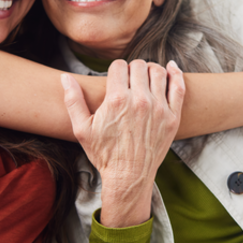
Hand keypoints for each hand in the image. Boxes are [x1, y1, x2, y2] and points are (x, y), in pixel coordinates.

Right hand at [61, 59, 184, 227]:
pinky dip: (176, 73)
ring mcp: (159, 108)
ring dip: (150, 69)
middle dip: (132, 68)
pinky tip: (171, 67)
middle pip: (139, 66)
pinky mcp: (172, 117)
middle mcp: (139, 101)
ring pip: (158, 72)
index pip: (119, 66)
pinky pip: (178, 87)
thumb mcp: (82, 129)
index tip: (116, 77)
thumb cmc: (104, 154)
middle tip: (130, 78)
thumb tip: (65, 77)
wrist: (128, 176)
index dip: (116, 69)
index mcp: (117, 100)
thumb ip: (73, 100)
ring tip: (145, 76)